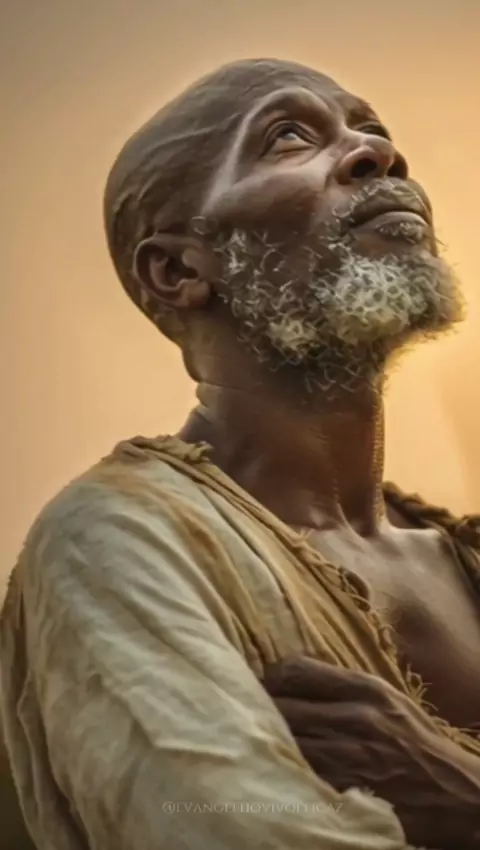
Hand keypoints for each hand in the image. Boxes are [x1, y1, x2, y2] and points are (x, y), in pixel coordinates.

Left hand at [263, 656, 479, 848]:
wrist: (451, 793)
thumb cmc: (415, 742)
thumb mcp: (387, 699)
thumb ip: (344, 685)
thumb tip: (292, 673)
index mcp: (366, 688)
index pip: (296, 670)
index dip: (269, 676)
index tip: (259, 683)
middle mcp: (356, 717)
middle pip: (282, 705)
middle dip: (257, 708)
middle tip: (242, 711)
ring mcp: (349, 756)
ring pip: (284, 740)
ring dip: (262, 739)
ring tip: (248, 738)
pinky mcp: (344, 790)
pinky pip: (295, 774)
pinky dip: (278, 769)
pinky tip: (270, 767)